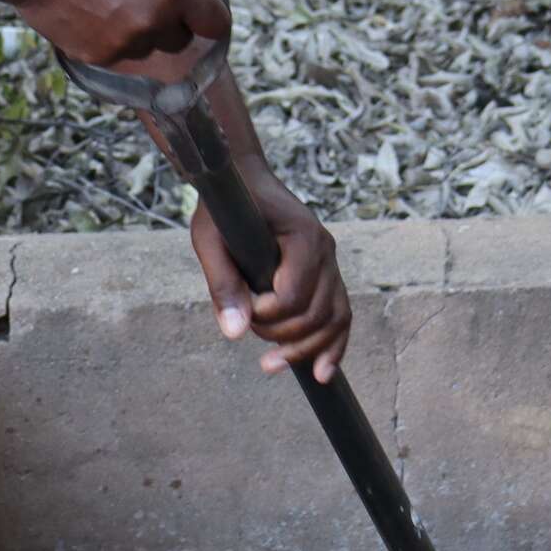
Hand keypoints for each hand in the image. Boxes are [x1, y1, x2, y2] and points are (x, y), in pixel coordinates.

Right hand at [8, 0, 228, 67]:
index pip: (216, 22)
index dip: (212, 13)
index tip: (202, 7)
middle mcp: (153, 22)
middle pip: (181, 39)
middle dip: (174, 19)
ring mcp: (124, 43)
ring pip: (148, 46)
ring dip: (142, 29)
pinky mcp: (97, 56)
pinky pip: (119, 52)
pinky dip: (113, 35)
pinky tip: (93, 7)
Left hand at [190, 169, 352, 382]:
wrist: (243, 178)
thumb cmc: (225, 205)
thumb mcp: (210, 239)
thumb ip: (223, 283)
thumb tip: (234, 332)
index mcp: (303, 237)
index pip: (294, 296)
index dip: (267, 314)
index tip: (244, 306)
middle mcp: (325, 250)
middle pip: (317, 313)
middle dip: (281, 334)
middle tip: (248, 329)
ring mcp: (330, 262)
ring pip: (335, 318)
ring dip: (306, 349)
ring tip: (271, 366)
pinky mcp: (326, 273)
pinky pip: (339, 313)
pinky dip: (334, 344)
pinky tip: (321, 372)